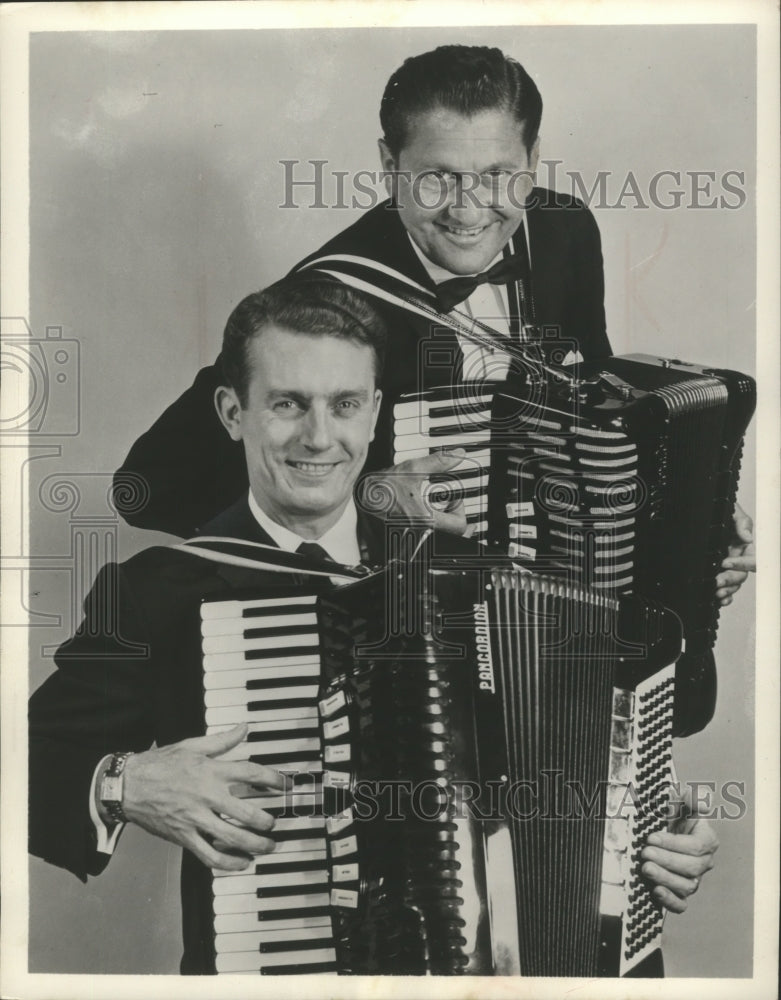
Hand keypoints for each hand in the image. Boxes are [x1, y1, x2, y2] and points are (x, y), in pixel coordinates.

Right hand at [121, 724, 285, 870]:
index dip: (273, 779)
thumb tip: (243, 728)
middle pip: (247, 813)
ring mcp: (196, 819)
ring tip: (268, 846)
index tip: (285, 785)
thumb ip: (221, 740)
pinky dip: (229, 863)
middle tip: (275, 822)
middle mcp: (207, 796)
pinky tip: (242, 862)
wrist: (127, 785)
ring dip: (256, 845)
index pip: (251, 773)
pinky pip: (210, 855)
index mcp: (211, 771)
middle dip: (267, 821)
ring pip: (232, 838)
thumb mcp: (191, 746)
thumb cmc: (158, 765)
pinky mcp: (184, 836)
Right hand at [358, 449, 468, 535]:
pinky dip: (437, 528)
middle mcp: (421, 533)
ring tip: (445, 508)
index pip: (459, 526)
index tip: (454, 497)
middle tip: (453, 504)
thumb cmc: (384, 486)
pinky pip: (431, 539)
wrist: (363, 497)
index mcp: (425, 520)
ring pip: (443, 539)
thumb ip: (439, 462)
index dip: (461, 509)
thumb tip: (458, 455)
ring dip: (448, 524)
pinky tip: (430, 513)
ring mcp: (415, 537)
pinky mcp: (409, 536)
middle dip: (457, 519)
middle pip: (454, 537)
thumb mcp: (413, 469)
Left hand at [640, 791, 718, 913]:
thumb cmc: (671, 815)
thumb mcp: (679, 802)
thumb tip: (702, 799)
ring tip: (645, 868)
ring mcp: (692, 880)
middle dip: (667, 860)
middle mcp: (703, 863)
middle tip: (645, 853)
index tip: (651, 837)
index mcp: (707, 840)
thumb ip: (692, 797)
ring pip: (686, 886)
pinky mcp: (679, 894)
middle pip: (691, 868)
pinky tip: (655, 892)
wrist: (658, 831)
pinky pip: (681, 905)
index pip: (695, 847)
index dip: (673, 843)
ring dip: (665, 878)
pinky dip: (670, 901)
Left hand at [716, 503, 754, 605]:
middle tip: (716, 581)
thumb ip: (741, 523)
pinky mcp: (719, 572)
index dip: (741, 564)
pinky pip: (726, 587)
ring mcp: (730, 567)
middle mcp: (739, 558)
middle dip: (730, 579)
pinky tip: (719, 600)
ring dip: (727, 590)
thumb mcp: (732, 512)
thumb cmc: (721, 512)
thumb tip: (747, 538)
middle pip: (741, 575)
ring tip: (716, 592)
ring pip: (734, 584)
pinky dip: (725, 596)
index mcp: (746, 546)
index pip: (752, 559)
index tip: (725, 562)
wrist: (704, 515)